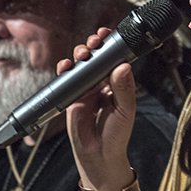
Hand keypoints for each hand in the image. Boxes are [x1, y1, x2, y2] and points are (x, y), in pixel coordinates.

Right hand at [58, 28, 136, 189]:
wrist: (98, 155)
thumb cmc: (117, 134)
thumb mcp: (125, 110)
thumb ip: (124, 89)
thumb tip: (124, 66)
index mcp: (117, 83)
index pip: (114, 58)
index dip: (110, 45)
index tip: (107, 35)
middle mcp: (102, 83)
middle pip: (96, 57)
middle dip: (93, 46)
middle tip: (94, 42)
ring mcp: (86, 89)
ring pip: (80, 65)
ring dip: (79, 54)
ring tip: (82, 54)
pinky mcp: (71, 97)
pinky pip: (66, 79)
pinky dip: (64, 70)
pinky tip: (66, 66)